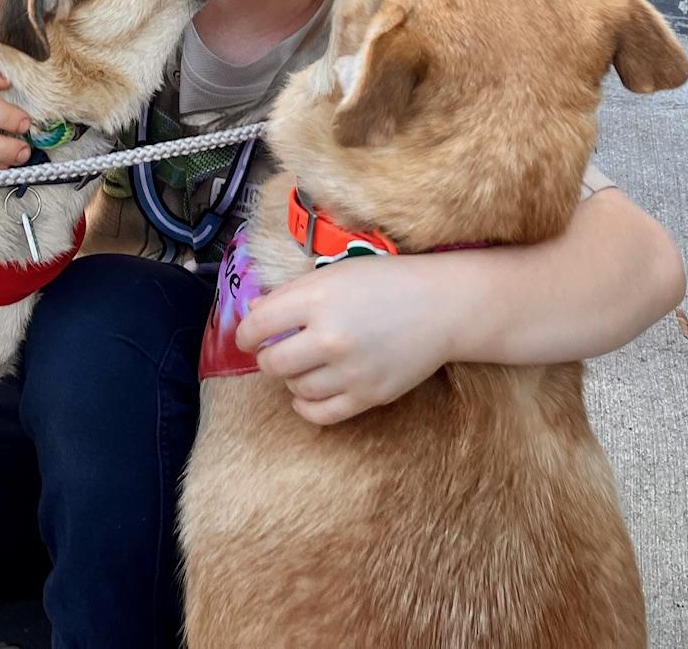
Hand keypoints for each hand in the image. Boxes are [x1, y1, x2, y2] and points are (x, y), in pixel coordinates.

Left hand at [238, 257, 456, 425]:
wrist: (442, 307)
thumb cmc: (386, 282)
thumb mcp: (333, 274)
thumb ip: (291, 294)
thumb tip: (254, 311)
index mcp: (317, 300)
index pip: (258, 325)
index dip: (245, 333)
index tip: (247, 337)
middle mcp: (330, 338)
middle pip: (271, 363)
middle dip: (266, 357)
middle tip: (274, 351)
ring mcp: (350, 371)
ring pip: (295, 388)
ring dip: (290, 378)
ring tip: (302, 365)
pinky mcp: (369, 396)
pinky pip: (321, 414)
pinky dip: (305, 407)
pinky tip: (305, 395)